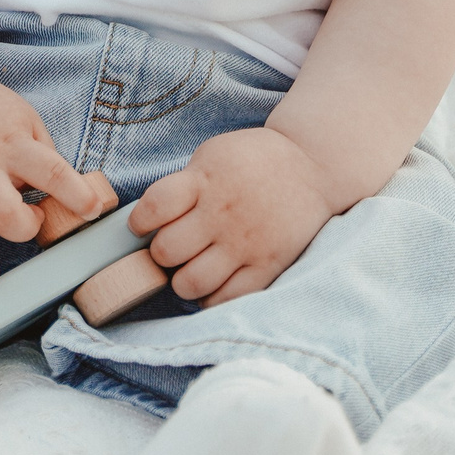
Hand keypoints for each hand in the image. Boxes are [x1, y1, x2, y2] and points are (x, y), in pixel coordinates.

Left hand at [128, 127, 338, 306]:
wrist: (313, 167)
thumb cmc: (253, 162)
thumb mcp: (214, 155)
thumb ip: (183, 185)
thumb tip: (149, 221)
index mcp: (206, 180)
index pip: (154, 207)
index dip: (140, 221)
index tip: (143, 225)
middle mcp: (223, 214)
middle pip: (167, 251)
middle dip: (161, 253)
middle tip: (172, 248)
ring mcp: (246, 243)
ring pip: (191, 283)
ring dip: (181, 280)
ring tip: (189, 268)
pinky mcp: (267, 266)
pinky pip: (226, 298)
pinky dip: (210, 297)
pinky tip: (212, 281)